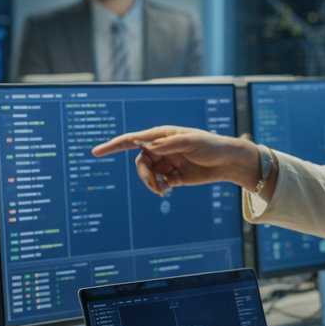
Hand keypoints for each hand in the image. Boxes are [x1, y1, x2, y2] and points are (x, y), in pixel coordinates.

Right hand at [90, 126, 258, 195]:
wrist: (227, 162)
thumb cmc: (210, 146)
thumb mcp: (190, 142)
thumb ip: (167, 144)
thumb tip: (146, 146)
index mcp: (161, 135)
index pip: (132, 139)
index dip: (113, 145)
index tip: (96, 152)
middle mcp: (161, 148)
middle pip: (140, 162)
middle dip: (144, 175)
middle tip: (155, 186)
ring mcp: (167, 162)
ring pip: (148, 174)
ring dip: (151, 183)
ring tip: (163, 190)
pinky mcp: (174, 176)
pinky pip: (159, 183)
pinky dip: (160, 187)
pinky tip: (169, 189)